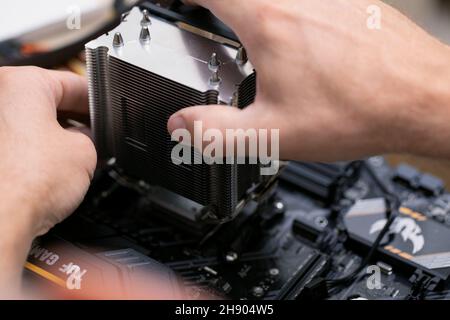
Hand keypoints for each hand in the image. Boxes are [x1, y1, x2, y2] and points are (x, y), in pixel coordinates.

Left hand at [0, 67, 95, 292]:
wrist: (0, 221)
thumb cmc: (27, 184)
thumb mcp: (86, 152)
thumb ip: (92, 136)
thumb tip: (87, 137)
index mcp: (20, 83)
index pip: (73, 84)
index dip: (98, 103)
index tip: (106, 114)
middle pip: (48, 101)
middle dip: (75, 120)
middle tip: (96, 138)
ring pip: (30, 120)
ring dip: (54, 135)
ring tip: (75, 156)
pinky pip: (15, 139)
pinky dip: (33, 148)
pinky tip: (50, 167)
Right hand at [170, 0, 449, 160]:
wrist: (423, 100)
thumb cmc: (361, 110)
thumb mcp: (274, 134)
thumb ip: (216, 133)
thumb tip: (181, 126)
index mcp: (268, 22)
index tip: (167, 3)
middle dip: (210, 4)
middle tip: (199, 20)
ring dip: (246, 11)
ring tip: (241, 39)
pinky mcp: (345, 2)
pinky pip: (298, 0)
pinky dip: (279, 13)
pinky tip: (290, 46)